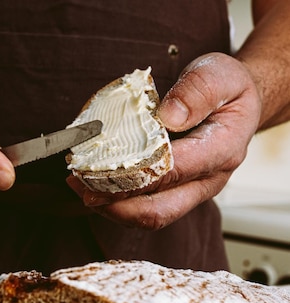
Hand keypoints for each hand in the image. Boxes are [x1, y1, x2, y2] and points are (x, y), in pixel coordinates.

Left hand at [66, 53, 261, 228]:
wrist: (238, 105)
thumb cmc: (227, 88)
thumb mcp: (220, 72)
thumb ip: (197, 90)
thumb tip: (169, 116)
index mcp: (221, 151)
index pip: (171, 172)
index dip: (132, 175)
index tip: (97, 170)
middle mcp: (207, 181)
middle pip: (157, 211)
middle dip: (114, 205)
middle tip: (81, 188)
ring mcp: (191, 193)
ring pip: (148, 216)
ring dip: (110, 208)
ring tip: (79, 186)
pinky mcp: (176, 195)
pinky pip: (144, 208)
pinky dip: (116, 202)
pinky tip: (93, 185)